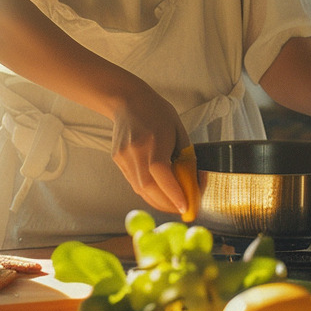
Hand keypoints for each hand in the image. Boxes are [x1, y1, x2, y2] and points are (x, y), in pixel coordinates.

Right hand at [107, 77, 189, 214]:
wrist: (126, 100)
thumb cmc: (157, 112)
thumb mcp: (178, 130)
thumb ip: (185, 158)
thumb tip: (192, 184)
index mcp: (153, 139)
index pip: (160, 172)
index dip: (173, 193)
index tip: (186, 208)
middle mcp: (135, 150)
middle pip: (148, 187)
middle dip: (168, 204)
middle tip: (184, 210)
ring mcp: (123, 156)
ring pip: (140, 189)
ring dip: (158, 201)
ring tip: (174, 203)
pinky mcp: (117, 160)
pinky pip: (134, 182)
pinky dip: (149, 190)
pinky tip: (159, 188)